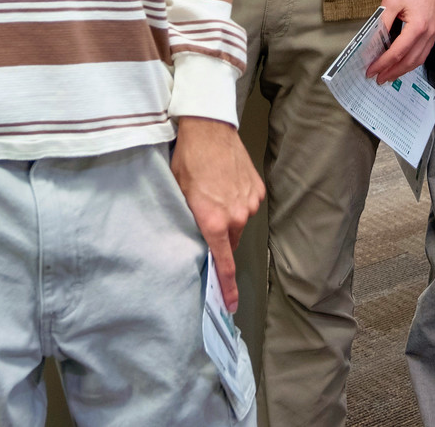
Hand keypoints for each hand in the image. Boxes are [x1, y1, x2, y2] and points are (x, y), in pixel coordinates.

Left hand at [171, 116, 264, 312]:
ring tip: (214, 192)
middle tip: (206, 215)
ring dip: (229, 215)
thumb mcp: (178, 196)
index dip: (227, 288)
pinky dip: (238, 200)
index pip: (223, 264)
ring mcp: (250, 202)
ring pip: (239, 222)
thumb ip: (189, 223)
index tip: (231, 305)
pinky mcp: (257, 189)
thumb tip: (193, 242)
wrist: (209, 130)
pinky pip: (247, 204)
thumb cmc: (188, 161)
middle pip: (230, 240)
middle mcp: (236, 217)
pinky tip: (226, 183)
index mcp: (214, 222)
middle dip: (219, 235)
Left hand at [366, 0, 434, 83]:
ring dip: (402, 71)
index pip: (397, 52)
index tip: (370, 70)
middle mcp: (428, 34)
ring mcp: (433, 34)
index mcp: (418, 27)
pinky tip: (402, 65)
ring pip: (418, 60)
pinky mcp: (433, 32)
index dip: (383, 63)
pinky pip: (423, 53)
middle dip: (392, 72)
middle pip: (409, 61)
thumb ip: (382, 24)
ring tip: (388, 76)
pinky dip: (411, 62)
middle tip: (377, 79)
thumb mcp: (391, 2)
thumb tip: (372, 43)